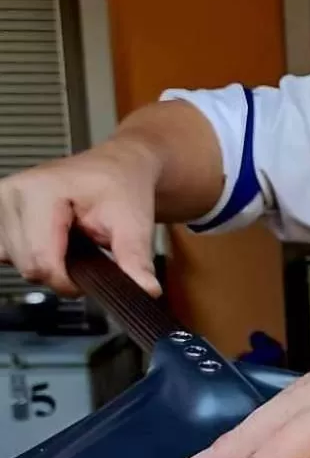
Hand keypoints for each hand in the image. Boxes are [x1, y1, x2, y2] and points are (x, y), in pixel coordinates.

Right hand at [0, 139, 161, 296]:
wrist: (115, 167)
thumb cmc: (121, 187)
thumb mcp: (135, 222)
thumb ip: (135, 258)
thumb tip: (147, 290)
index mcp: (40, 191)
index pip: (41, 261)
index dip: (68, 282)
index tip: (91, 278)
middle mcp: (12, 193)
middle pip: (27, 266)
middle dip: (59, 274)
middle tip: (86, 256)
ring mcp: (1, 201)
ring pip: (14, 262)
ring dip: (45, 264)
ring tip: (70, 244)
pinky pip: (5, 252)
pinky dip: (30, 255)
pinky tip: (52, 241)